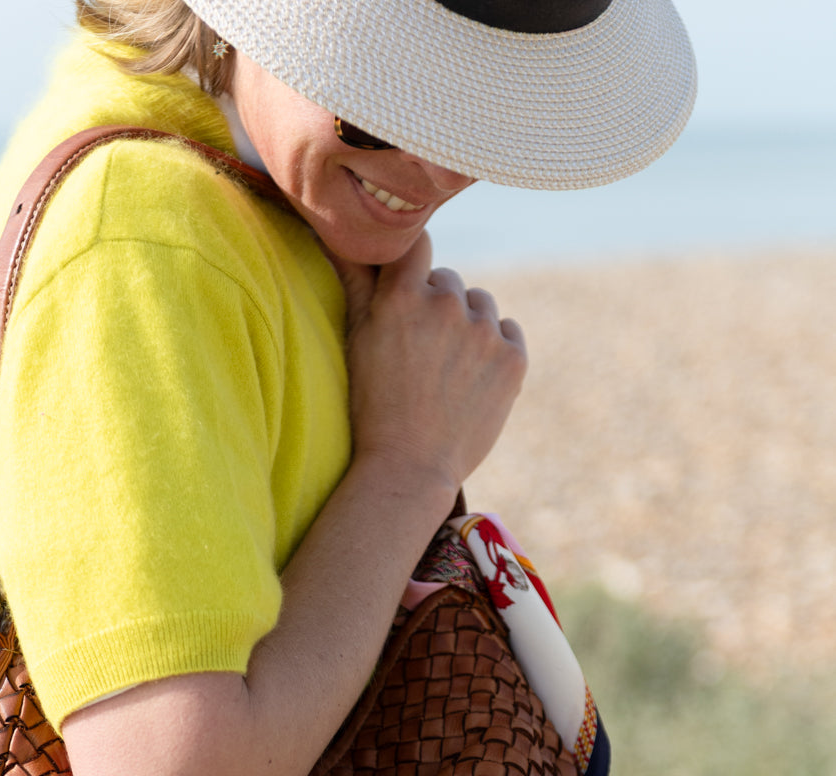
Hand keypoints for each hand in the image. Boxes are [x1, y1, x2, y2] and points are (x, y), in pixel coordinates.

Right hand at [330, 233, 526, 497]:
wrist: (409, 468)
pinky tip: (470, 379)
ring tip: (445, 369)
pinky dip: (494, 348)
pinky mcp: (513, 359)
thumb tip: (337, 232)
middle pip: (448, 280)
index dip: (411, 262)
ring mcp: (484, 332)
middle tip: (419, 352)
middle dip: (436, 304)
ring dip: (467, 324)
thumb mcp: (356, 339)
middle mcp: (446, 305)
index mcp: (403, 296)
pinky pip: (507, 331)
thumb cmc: (373, 406)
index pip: (416, 243)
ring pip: (479, 304)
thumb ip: (355, 280)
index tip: (406, 283)